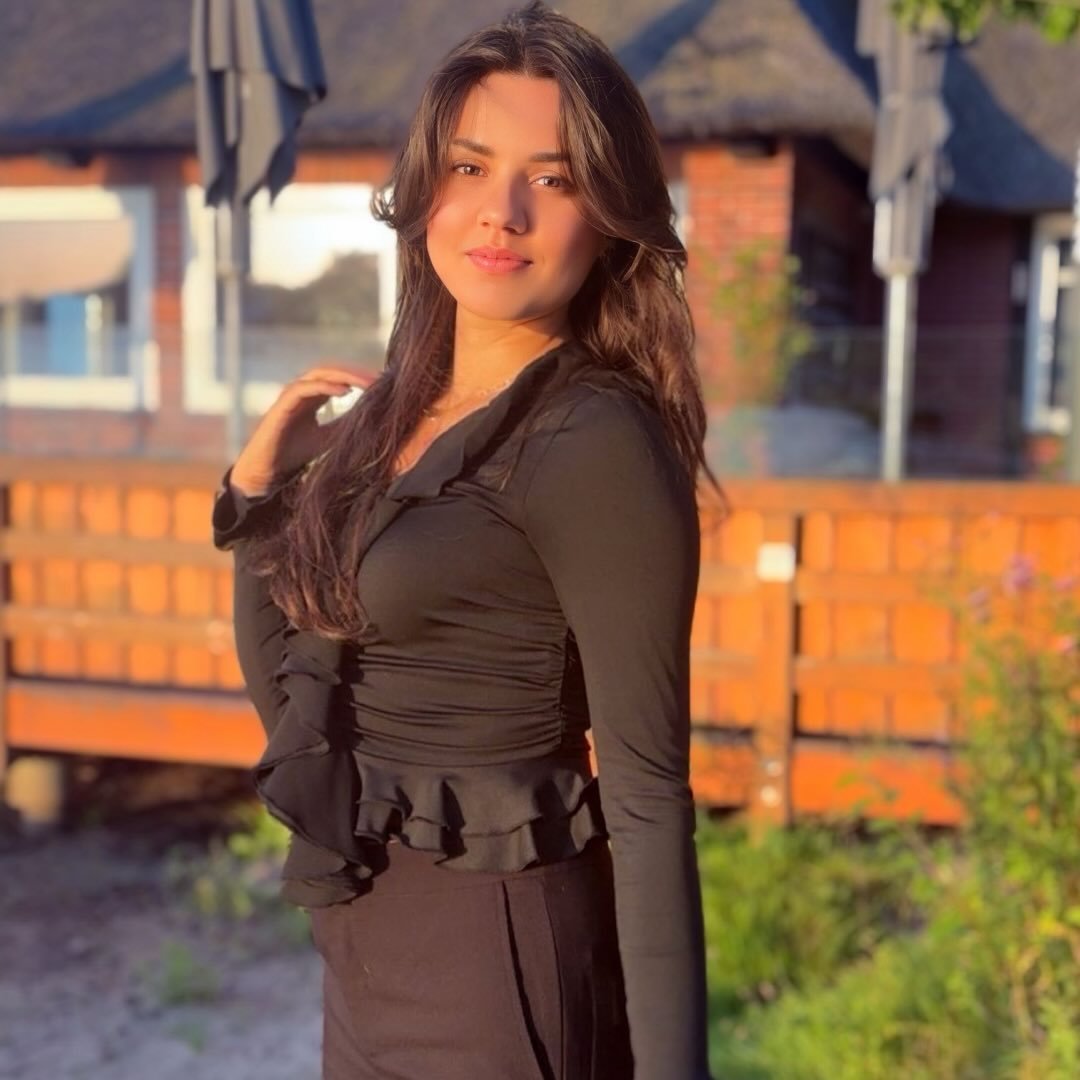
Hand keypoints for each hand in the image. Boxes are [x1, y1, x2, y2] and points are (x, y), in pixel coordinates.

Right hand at [229, 364, 379, 495]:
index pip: (339, 377)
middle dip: (357, 373)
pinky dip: (325, 386)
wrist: (268, 472)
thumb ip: (346, 424)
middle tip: (381, 379)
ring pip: (320, 374)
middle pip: (333, 371)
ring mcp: (291, 395)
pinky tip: (345, 391)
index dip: (361, 378)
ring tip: (367, 382)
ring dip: (346, 375)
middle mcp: (302, 391)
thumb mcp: (330, 437)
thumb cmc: (296, 454)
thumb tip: (374, 417)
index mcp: (313, 396)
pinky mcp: (282, 405)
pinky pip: (304, 388)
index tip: (384, 384)